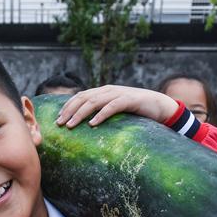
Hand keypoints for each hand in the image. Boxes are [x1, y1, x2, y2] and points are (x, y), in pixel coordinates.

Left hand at [56, 85, 178, 128]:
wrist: (160, 105)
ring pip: (94, 102)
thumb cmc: (136, 111)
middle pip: (83, 98)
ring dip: (80, 114)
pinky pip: (111, 107)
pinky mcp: (129, 100)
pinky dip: (101, 115)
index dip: (67, 106)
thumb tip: (86, 126)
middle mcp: (108, 90)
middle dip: (69, 110)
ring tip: (71, 125)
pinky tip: (92, 124)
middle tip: (59, 124)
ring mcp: (118, 94)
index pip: (80, 96)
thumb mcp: (115, 110)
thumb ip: (102, 112)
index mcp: (103, 92)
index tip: (57, 119)